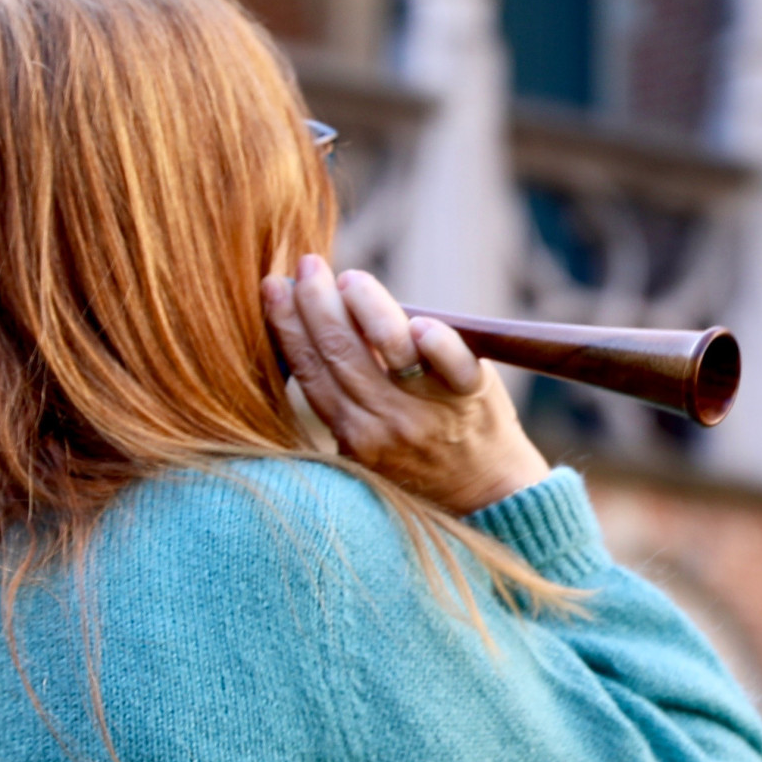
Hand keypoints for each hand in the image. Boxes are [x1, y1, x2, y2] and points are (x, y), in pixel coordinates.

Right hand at [263, 257, 553, 518]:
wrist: (488, 495)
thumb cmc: (421, 459)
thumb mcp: (369, 442)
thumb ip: (343, 397)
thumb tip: (311, 325)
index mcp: (352, 434)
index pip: (309, 370)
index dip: (287, 325)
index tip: (274, 286)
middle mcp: (385, 423)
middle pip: (340, 352)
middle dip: (316, 302)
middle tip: (307, 265)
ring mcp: (429, 410)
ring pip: (389, 347)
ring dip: (366, 306)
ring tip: (351, 279)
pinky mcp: (472, 395)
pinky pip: (451, 364)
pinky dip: (434, 341)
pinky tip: (418, 322)